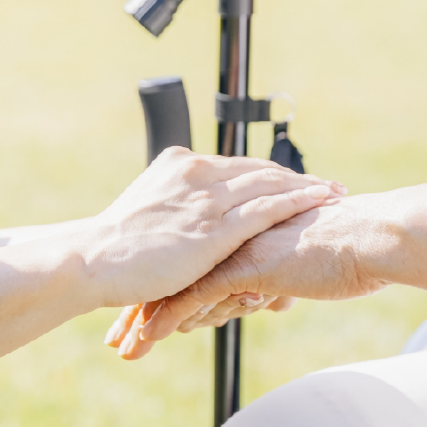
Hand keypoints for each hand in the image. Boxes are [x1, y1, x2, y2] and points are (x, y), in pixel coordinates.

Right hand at [74, 147, 341, 307]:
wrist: (91, 261)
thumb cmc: (112, 251)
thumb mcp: (145, 217)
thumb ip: (173, 213)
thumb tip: (187, 230)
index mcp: (179, 165)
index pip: (237, 167)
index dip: (270, 174)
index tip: (295, 180)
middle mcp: (196, 173)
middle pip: (260, 170)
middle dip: (297, 178)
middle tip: (328, 185)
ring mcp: (206, 198)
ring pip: (270, 184)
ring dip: (307, 187)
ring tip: (336, 194)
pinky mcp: (213, 228)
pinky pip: (267, 208)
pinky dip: (298, 201)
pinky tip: (321, 202)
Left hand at [105, 181, 426, 358]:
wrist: (370, 239)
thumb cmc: (346, 250)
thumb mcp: (299, 265)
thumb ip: (275, 276)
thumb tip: (269, 294)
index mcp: (239, 227)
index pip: (189, 256)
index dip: (161, 282)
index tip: (138, 305)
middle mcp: (229, 233)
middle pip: (172, 270)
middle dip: (142, 304)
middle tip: (117, 332)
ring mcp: (233, 248)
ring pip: (175, 285)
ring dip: (145, 319)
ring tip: (123, 345)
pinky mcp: (242, 267)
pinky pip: (193, 297)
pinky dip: (165, 320)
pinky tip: (145, 340)